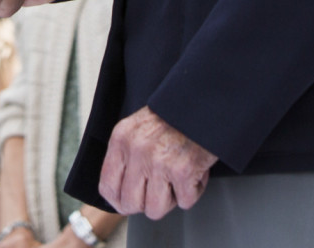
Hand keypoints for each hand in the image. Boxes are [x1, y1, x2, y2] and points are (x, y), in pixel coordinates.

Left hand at [98, 106, 216, 218]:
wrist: (206, 102)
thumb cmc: (176, 116)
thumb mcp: (139, 127)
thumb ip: (127, 155)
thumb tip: (122, 192)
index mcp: (121, 139)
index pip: (107, 187)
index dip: (119, 201)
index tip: (129, 203)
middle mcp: (137, 151)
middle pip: (130, 204)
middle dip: (147, 203)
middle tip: (161, 189)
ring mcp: (158, 162)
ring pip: (155, 210)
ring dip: (171, 199)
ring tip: (178, 179)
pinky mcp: (183, 171)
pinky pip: (184, 202)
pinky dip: (194, 190)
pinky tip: (196, 172)